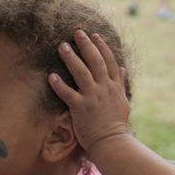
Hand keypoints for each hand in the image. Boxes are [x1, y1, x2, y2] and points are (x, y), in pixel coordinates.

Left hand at [48, 29, 129, 153]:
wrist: (111, 142)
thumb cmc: (116, 124)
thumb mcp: (123, 101)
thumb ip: (121, 84)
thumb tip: (123, 69)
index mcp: (114, 86)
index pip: (109, 61)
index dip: (102, 46)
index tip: (94, 35)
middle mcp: (104, 88)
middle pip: (95, 61)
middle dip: (86, 45)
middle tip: (77, 32)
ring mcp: (92, 97)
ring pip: (81, 73)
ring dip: (71, 58)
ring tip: (63, 46)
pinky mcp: (81, 108)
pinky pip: (68, 93)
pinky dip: (59, 85)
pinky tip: (51, 76)